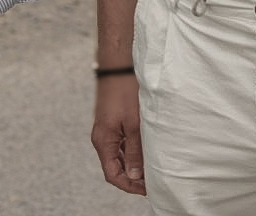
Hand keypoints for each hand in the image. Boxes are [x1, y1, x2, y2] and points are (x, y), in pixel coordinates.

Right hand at [91, 73, 146, 194]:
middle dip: (132, 178)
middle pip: (114, 167)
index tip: (147, 189)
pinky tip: (145, 151)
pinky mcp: (112, 124)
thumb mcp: (134, 125)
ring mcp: (106, 131)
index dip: (129, 185)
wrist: (117, 67)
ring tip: (152, 168)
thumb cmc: (124, 92)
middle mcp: (102, 138)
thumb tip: (135, 175)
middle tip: (153, 181)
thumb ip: (134, 151)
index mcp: (103, 141)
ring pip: (118, 157)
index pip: (112, 174)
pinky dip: (131, 153)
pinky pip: (120, 145)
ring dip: (133, 165)